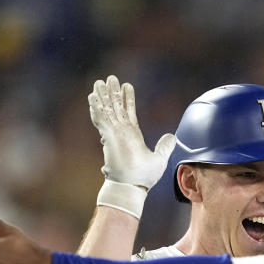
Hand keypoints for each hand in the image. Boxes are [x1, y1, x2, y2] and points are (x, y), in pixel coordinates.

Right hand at [90, 76, 175, 217]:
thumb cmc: (143, 176)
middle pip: (116, 106)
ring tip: (100, 81)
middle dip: (113, 92)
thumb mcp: (160, 158)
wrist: (132, 185)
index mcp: (132, 135)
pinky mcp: (108, 136)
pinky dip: (96, 107)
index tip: (127, 86)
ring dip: (103, 95)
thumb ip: (164, 146)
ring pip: (107, 109)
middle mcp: (122, 131)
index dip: (128, 99)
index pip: (129, 112)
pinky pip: (100, 118)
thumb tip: (172, 136)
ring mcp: (114, 133)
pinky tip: (92, 96)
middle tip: (110, 78)